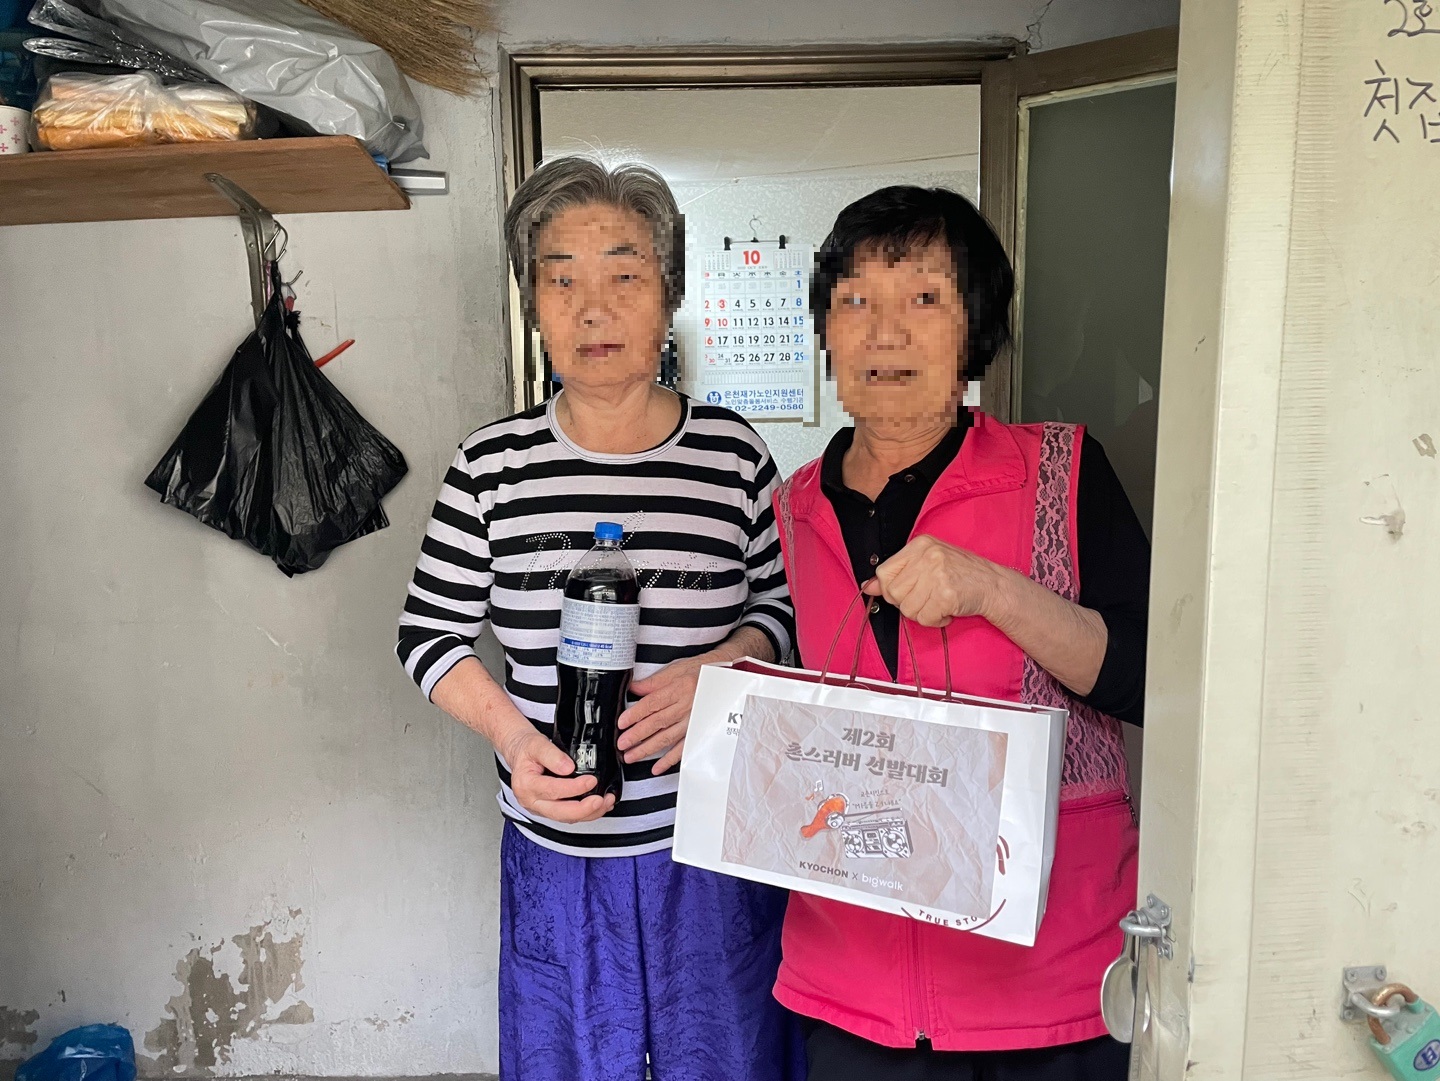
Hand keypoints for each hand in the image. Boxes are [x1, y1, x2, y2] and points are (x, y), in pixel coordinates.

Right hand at [499, 726, 615, 823]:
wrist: (519, 752)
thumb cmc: (527, 749)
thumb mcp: (536, 744)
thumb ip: (552, 755)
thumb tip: (568, 767)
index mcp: (526, 784)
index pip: (552, 790)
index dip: (574, 788)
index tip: (591, 781)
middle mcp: (531, 800)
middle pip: (559, 813)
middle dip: (584, 809)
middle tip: (601, 800)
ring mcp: (540, 808)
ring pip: (566, 818)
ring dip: (588, 813)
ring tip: (606, 802)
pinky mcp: (549, 809)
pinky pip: (568, 816)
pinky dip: (585, 813)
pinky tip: (598, 806)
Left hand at [617, 653, 712, 775]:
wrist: (726, 680)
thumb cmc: (701, 673)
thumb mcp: (677, 670)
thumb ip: (654, 682)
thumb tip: (634, 688)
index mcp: (679, 689)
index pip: (652, 704)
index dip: (635, 714)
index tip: (622, 723)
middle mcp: (686, 707)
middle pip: (657, 723)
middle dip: (637, 735)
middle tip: (622, 743)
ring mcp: (693, 722)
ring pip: (667, 738)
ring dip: (647, 749)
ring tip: (631, 756)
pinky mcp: (698, 732)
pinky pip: (683, 748)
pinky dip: (669, 760)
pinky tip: (657, 767)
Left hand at [863, 534, 1003, 627]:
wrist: (994, 585)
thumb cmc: (961, 575)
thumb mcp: (928, 564)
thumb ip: (898, 574)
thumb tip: (868, 587)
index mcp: (920, 544)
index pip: (884, 572)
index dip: (892, 589)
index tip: (909, 591)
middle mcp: (927, 555)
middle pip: (894, 593)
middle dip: (909, 603)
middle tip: (929, 598)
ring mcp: (938, 574)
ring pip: (908, 609)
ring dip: (923, 613)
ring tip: (940, 603)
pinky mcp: (947, 594)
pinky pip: (925, 619)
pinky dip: (936, 621)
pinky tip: (948, 610)